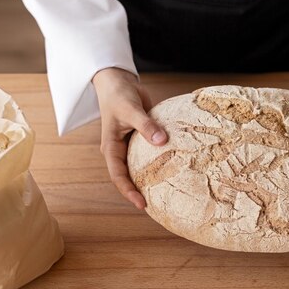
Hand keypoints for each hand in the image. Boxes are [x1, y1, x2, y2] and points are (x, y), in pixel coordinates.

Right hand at [92, 67, 167, 209]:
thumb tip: (162, 141)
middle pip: (129, 177)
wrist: (119, 82)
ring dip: (152, 179)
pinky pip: (152, 154)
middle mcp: (121, 151)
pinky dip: (162, 161)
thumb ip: (146, 125)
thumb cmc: (119, 95)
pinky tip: (177, 168)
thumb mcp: (131, 110)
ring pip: (141, 167)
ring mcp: (132, 146)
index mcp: (111, 148)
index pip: (118, 176)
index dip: (129, 192)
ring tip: (169, 193)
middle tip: (159, 207)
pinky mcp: (144, 139)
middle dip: (140, 192)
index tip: (142, 204)